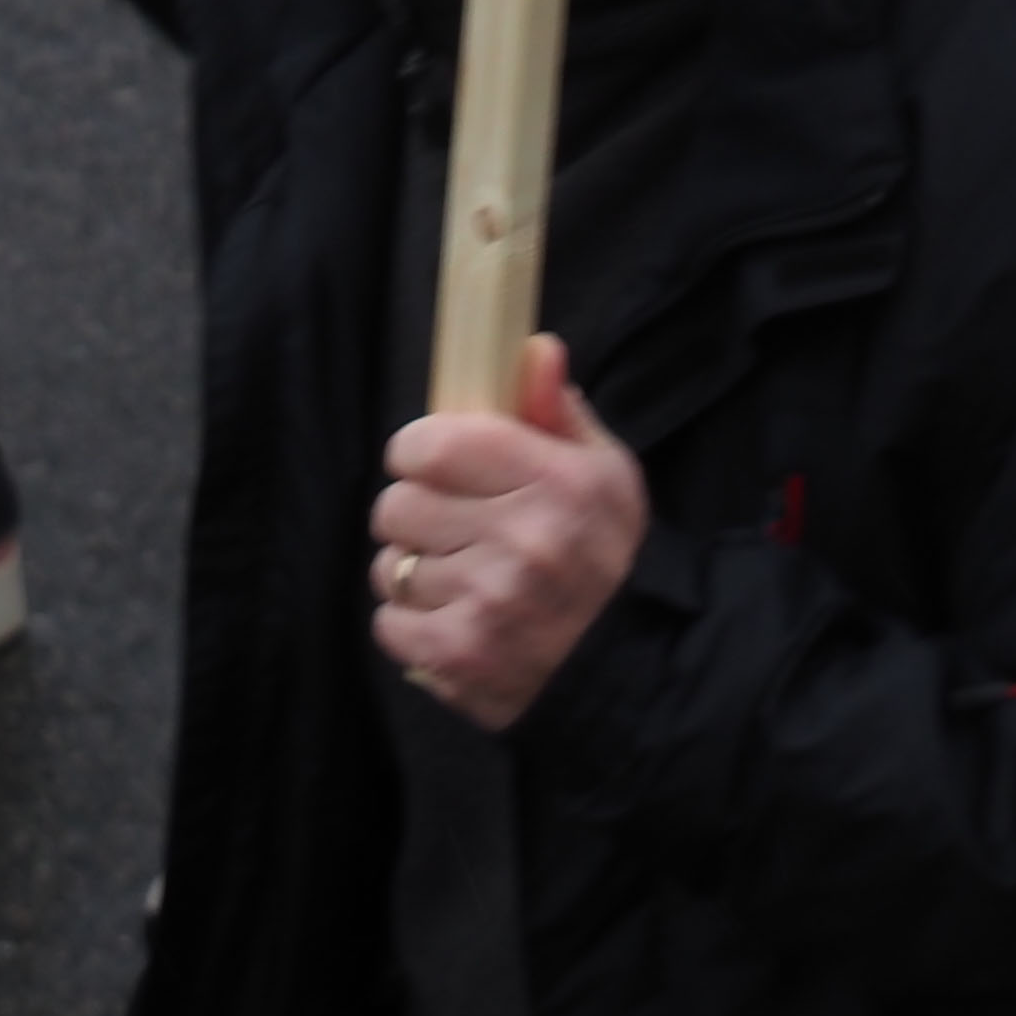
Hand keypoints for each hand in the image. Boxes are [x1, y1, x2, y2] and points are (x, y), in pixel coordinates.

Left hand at [370, 336, 646, 732]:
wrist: (626, 667)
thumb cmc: (604, 558)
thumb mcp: (606, 473)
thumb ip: (558, 411)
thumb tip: (537, 348)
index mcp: (556, 482)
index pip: (431, 445)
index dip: (418, 452)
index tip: (433, 465)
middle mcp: (524, 539)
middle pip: (396, 505)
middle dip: (414, 515)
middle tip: (451, 529)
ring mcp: (490, 601)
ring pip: (389, 567)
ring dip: (411, 573)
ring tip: (457, 579)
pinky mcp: (462, 655)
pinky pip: (388, 622)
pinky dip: (409, 625)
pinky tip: (452, 620)